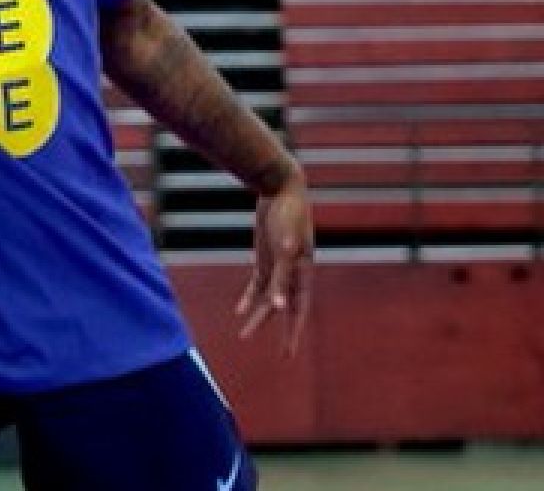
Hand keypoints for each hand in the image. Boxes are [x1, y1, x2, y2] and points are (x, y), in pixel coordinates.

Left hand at [235, 176, 313, 356]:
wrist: (280, 187)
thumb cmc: (288, 214)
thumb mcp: (284, 247)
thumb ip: (281, 277)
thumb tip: (279, 307)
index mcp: (303, 271)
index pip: (299, 309)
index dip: (294, 332)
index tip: (289, 353)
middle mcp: (293, 272)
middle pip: (286, 309)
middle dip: (282, 332)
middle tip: (283, 356)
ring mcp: (278, 265)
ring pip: (269, 298)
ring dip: (258, 316)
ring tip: (244, 335)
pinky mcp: (265, 257)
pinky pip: (258, 284)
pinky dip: (249, 297)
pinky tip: (239, 310)